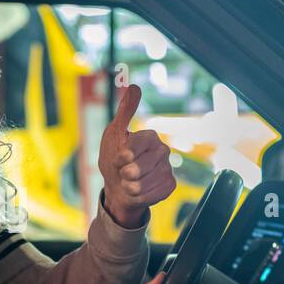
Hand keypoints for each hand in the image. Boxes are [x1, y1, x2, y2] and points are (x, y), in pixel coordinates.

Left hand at [98, 84, 175, 228]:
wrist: (118, 187)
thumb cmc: (114, 158)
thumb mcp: (114, 134)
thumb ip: (125, 112)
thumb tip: (134, 86)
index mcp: (150, 136)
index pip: (136, 146)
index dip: (122, 156)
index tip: (118, 159)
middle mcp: (163, 150)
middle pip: (139, 168)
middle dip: (124, 174)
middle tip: (122, 172)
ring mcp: (168, 169)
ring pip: (144, 184)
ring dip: (129, 187)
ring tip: (128, 183)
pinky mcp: (170, 185)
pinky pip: (153, 194)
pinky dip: (139, 197)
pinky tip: (138, 192)